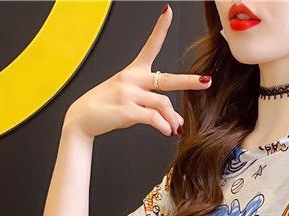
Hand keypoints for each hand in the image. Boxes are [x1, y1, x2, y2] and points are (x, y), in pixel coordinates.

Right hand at [63, 4, 210, 139]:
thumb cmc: (106, 107)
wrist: (82, 118)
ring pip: (163, 104)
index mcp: (133, 72)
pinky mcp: (126, 110)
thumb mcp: (131, 103)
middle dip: (189, 81)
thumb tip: (177, 121)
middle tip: (206, 82)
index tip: (168, 12)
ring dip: (173, 119)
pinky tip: (166, 132)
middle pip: (167, 79)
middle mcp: (132, 79)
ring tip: (175, 129)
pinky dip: (164, 126)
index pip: (149, 46)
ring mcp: (128, 93)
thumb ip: (155, 108)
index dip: (160, 29)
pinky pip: (153, 118)